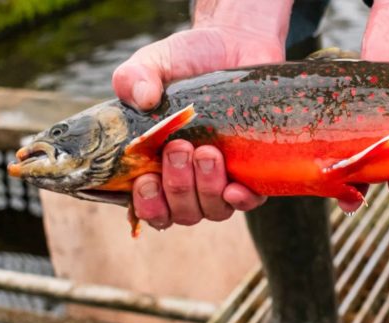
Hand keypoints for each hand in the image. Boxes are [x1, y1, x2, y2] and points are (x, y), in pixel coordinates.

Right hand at [113, 1, 290, 228]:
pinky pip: (250, 201)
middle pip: (183, 213)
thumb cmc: (188, 60)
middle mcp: (189, 180)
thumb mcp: (154, 62)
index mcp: (156, 165)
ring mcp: (222, 179)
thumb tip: (142, 98)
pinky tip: (235, 188)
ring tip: (207, 152)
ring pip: (213, 210)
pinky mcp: (254, 171)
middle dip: (178, 186)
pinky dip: (242, 200)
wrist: (235, 43)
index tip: (147, 180)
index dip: (148, 205)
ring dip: (206, 188)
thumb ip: (134, 76)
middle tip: (180, 148)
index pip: (149, 207)